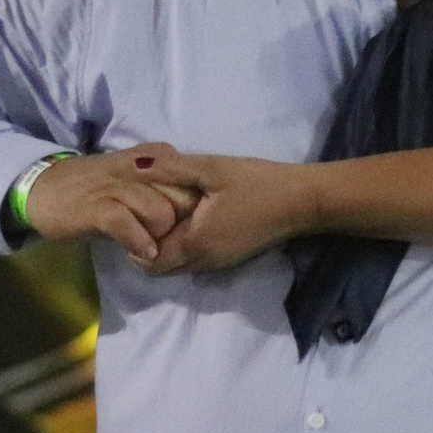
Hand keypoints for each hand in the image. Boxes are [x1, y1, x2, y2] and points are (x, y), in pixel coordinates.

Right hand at [21, 144, 199, 261]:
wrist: (43, 188)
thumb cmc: (93, 188)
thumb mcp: (134, 179)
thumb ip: (163, 188)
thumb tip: (195, 211)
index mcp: (153, 158)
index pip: (193, 182)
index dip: (194, 211)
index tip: (186, 227)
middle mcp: (139, 166)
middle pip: (184, 200)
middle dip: (180, 227)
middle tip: (167, 242)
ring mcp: (117, 185)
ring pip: (161, 214)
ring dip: (158, 238)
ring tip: (149, 247)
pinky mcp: (97, 206)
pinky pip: (128, 225)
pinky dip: (137, 243)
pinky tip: (137, 252)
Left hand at [135, 151, 317, 273]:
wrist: (302, 202)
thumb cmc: (257, 184)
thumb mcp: (212, 169)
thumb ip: (172, 168)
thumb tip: (135, 164)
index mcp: (195, 243)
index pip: (149, 262)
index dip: (133, 244)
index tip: (130, 218)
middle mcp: (204, 261)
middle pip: (160, 269)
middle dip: (144, 248)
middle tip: (139, 217)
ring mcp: (218, 263)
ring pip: (178, 266)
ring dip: (164, 248)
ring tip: (159, 216)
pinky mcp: (229, 258)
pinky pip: (194, 260)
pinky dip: (182, 246)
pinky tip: (185, 219)